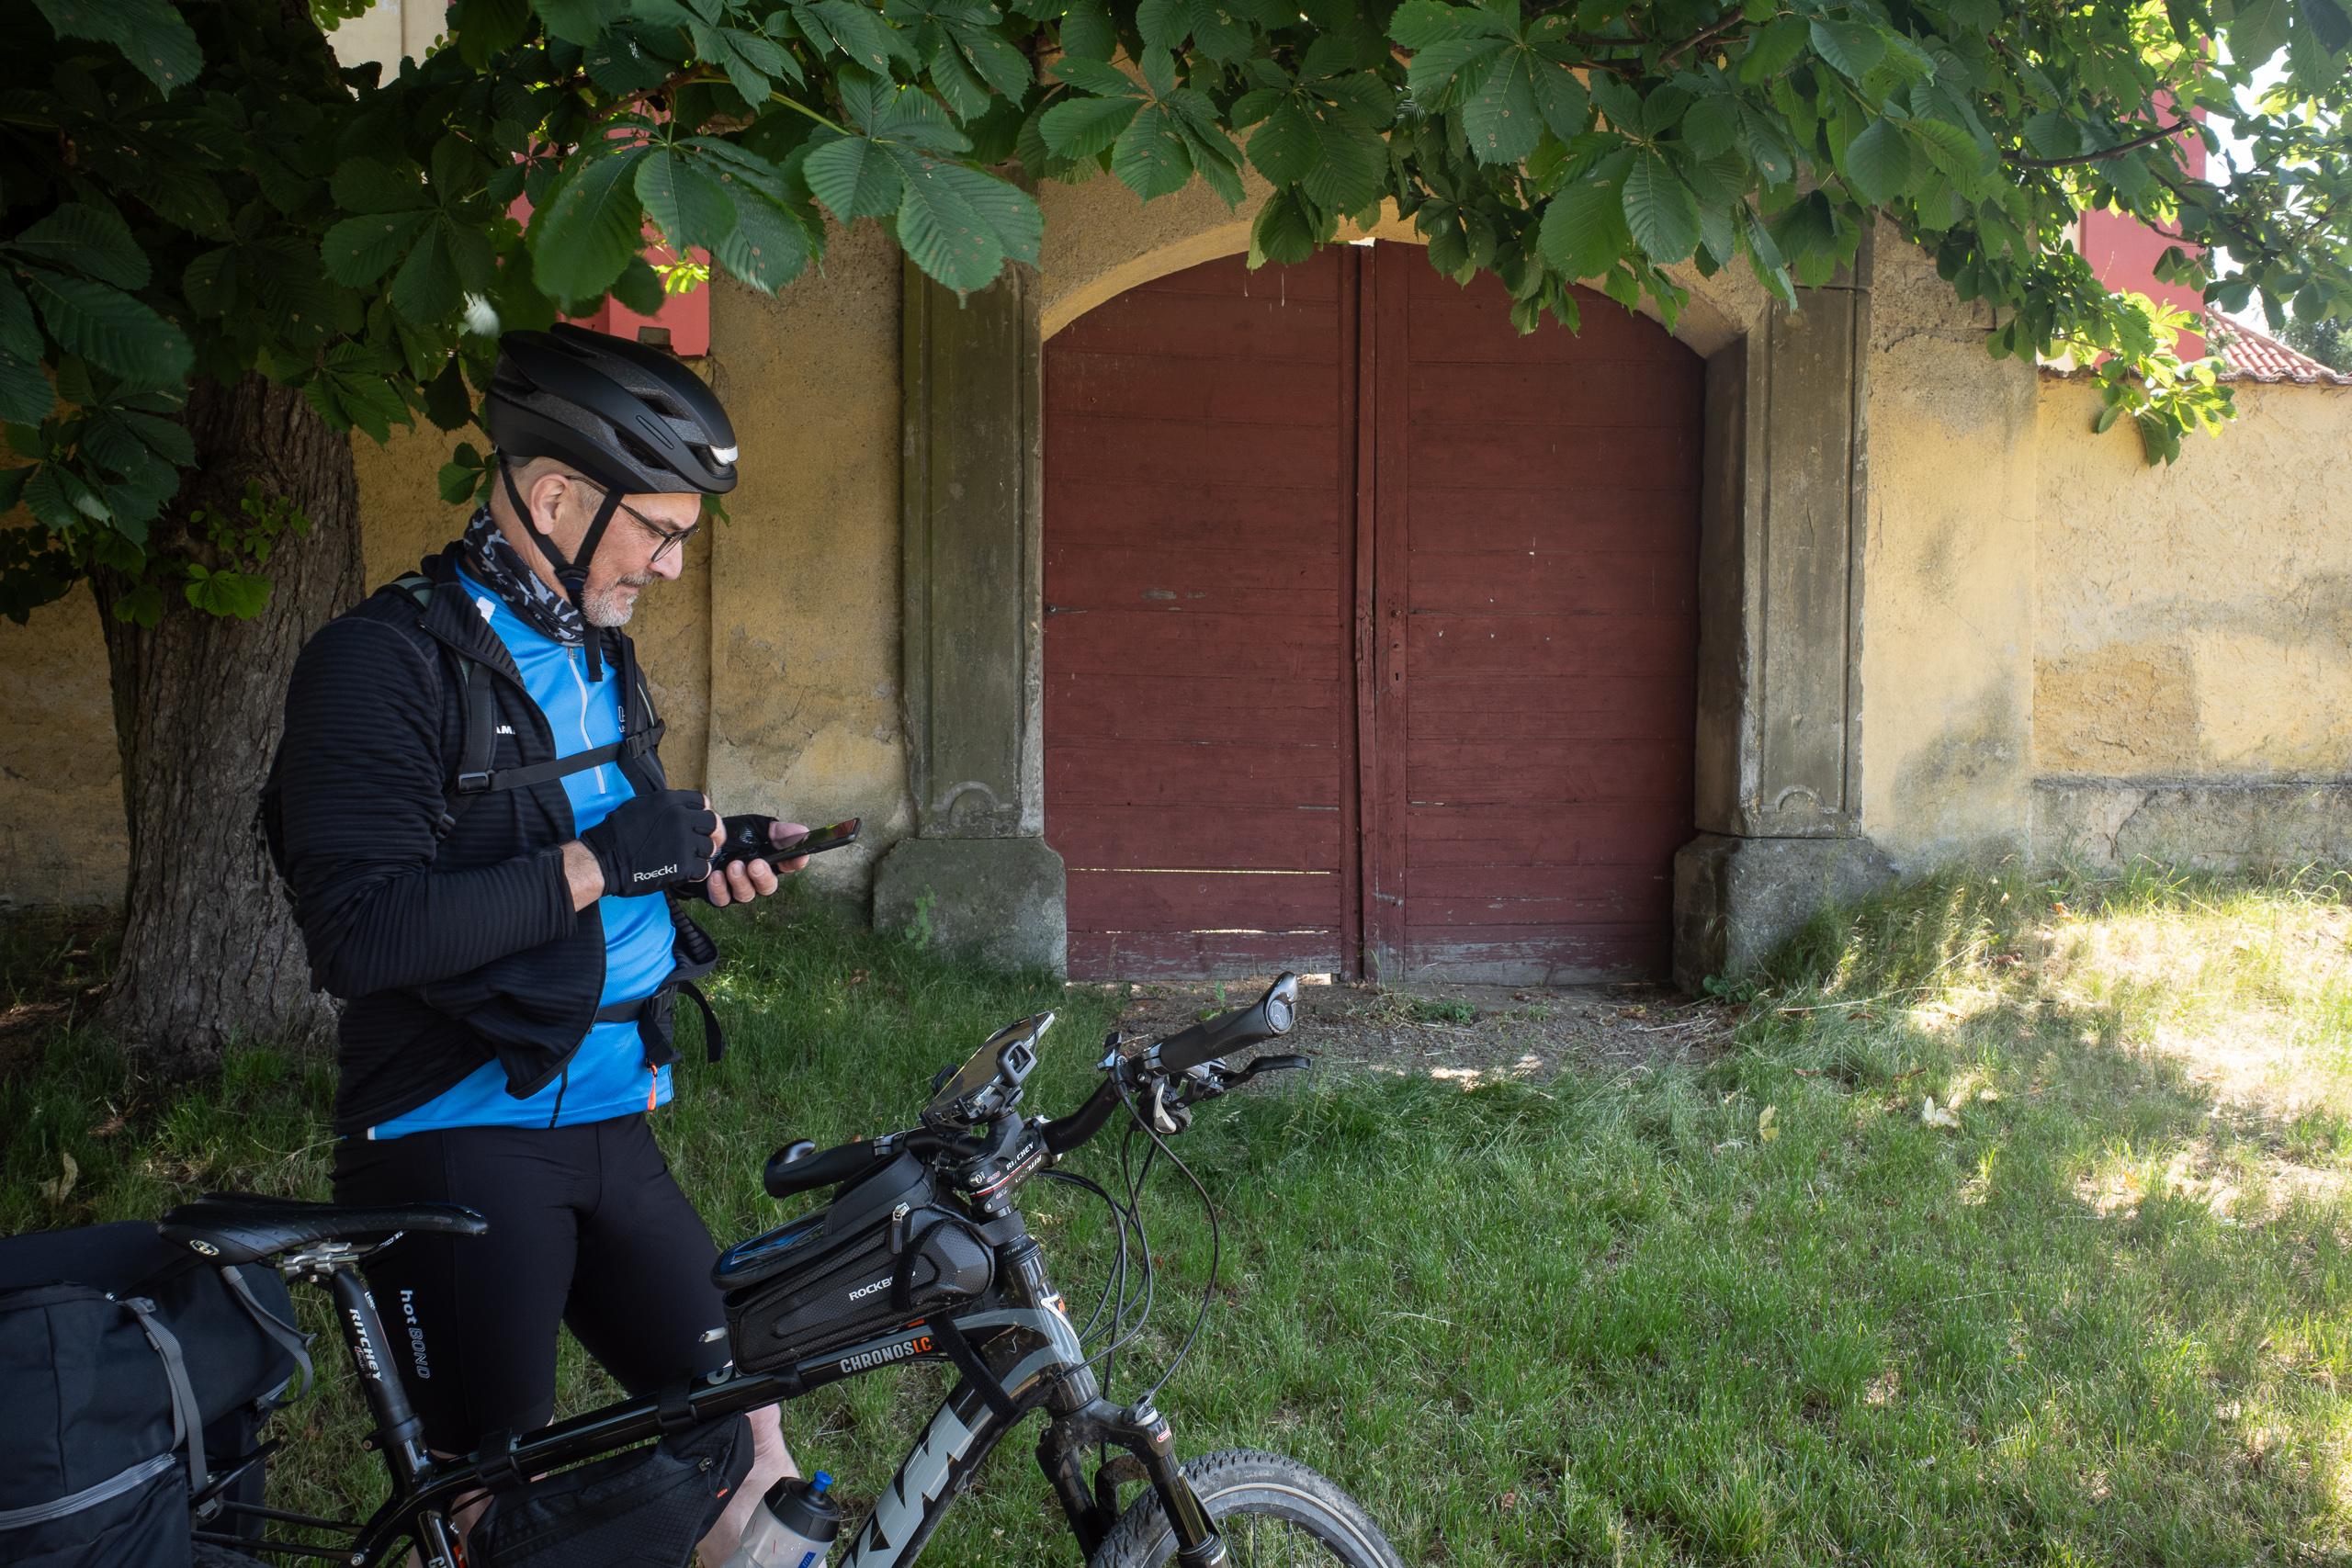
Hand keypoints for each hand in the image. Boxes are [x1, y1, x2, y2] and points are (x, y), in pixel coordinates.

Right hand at [578, 789, 720, 896]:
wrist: (604, 859)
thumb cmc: (618, 834)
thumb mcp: (642, 805)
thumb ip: (667, 805)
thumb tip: (685, 807)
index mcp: (670, 801)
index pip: (702, 802)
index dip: (702, 813)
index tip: (698, 823)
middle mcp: (680, 818)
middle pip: (713, 823)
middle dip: (710, 834)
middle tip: (703, 843)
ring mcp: (683, 842)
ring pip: (710, 848)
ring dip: (701, 855)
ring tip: (686, 859)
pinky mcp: (683, 865)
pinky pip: (704, 869)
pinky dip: (696, 873)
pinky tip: (684, 871)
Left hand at [703, 815, 809, 907]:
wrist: (698, 839)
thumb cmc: (731, 835)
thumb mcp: (754, 827)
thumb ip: (777, 831)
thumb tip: (802, 832)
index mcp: (769, 860)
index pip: (789, 865)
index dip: (796, 862)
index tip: (800, 857)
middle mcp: (755, 878)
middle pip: (768, 886)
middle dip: (763, 877)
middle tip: (756, 865)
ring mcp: (737, 888)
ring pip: (746, 895)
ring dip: (741, 881)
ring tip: (733, 866)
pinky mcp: (718, 894)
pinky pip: (722, 899)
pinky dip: (720, 889)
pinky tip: (716, 876)